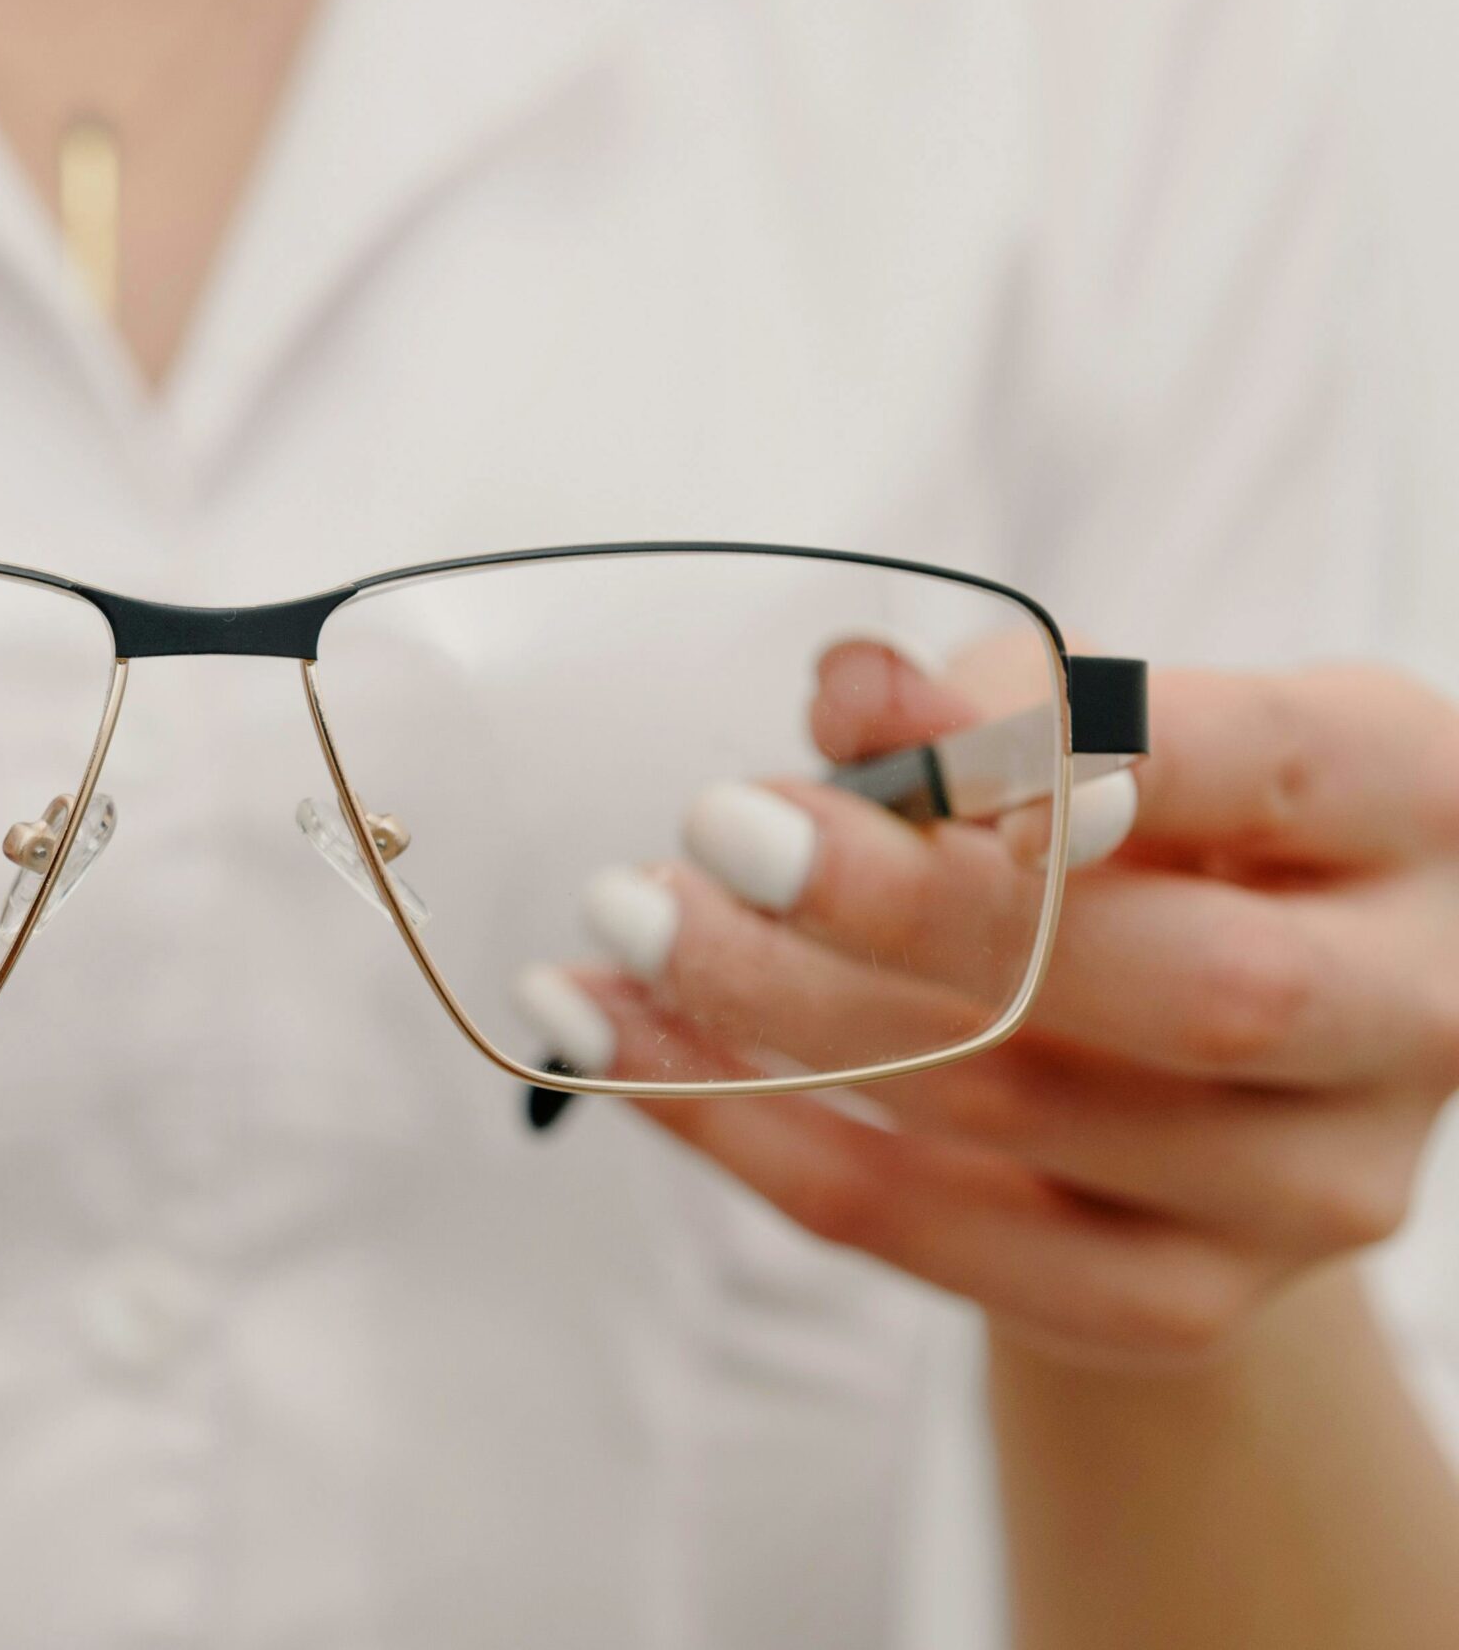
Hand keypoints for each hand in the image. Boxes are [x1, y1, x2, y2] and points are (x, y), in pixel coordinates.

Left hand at [531, 655, 1458, 1371]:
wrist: (1218, 1060)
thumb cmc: (1156, 838)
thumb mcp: (1107, 728)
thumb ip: (987, 703)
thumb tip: (854, 690)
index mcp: (1410, 806)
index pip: (1257, 771)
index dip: (1063, 753)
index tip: (862, 727)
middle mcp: (1411, 1011)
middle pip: (1166, 984)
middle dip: (905, 905)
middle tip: (711, 831)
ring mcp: (1307, 1189)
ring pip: (1006, 1110)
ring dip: (773, 1015)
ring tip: (619, 927)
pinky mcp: (1176, 1305)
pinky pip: (918, 1232)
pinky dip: (741, 1131)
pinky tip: (617, 1043)